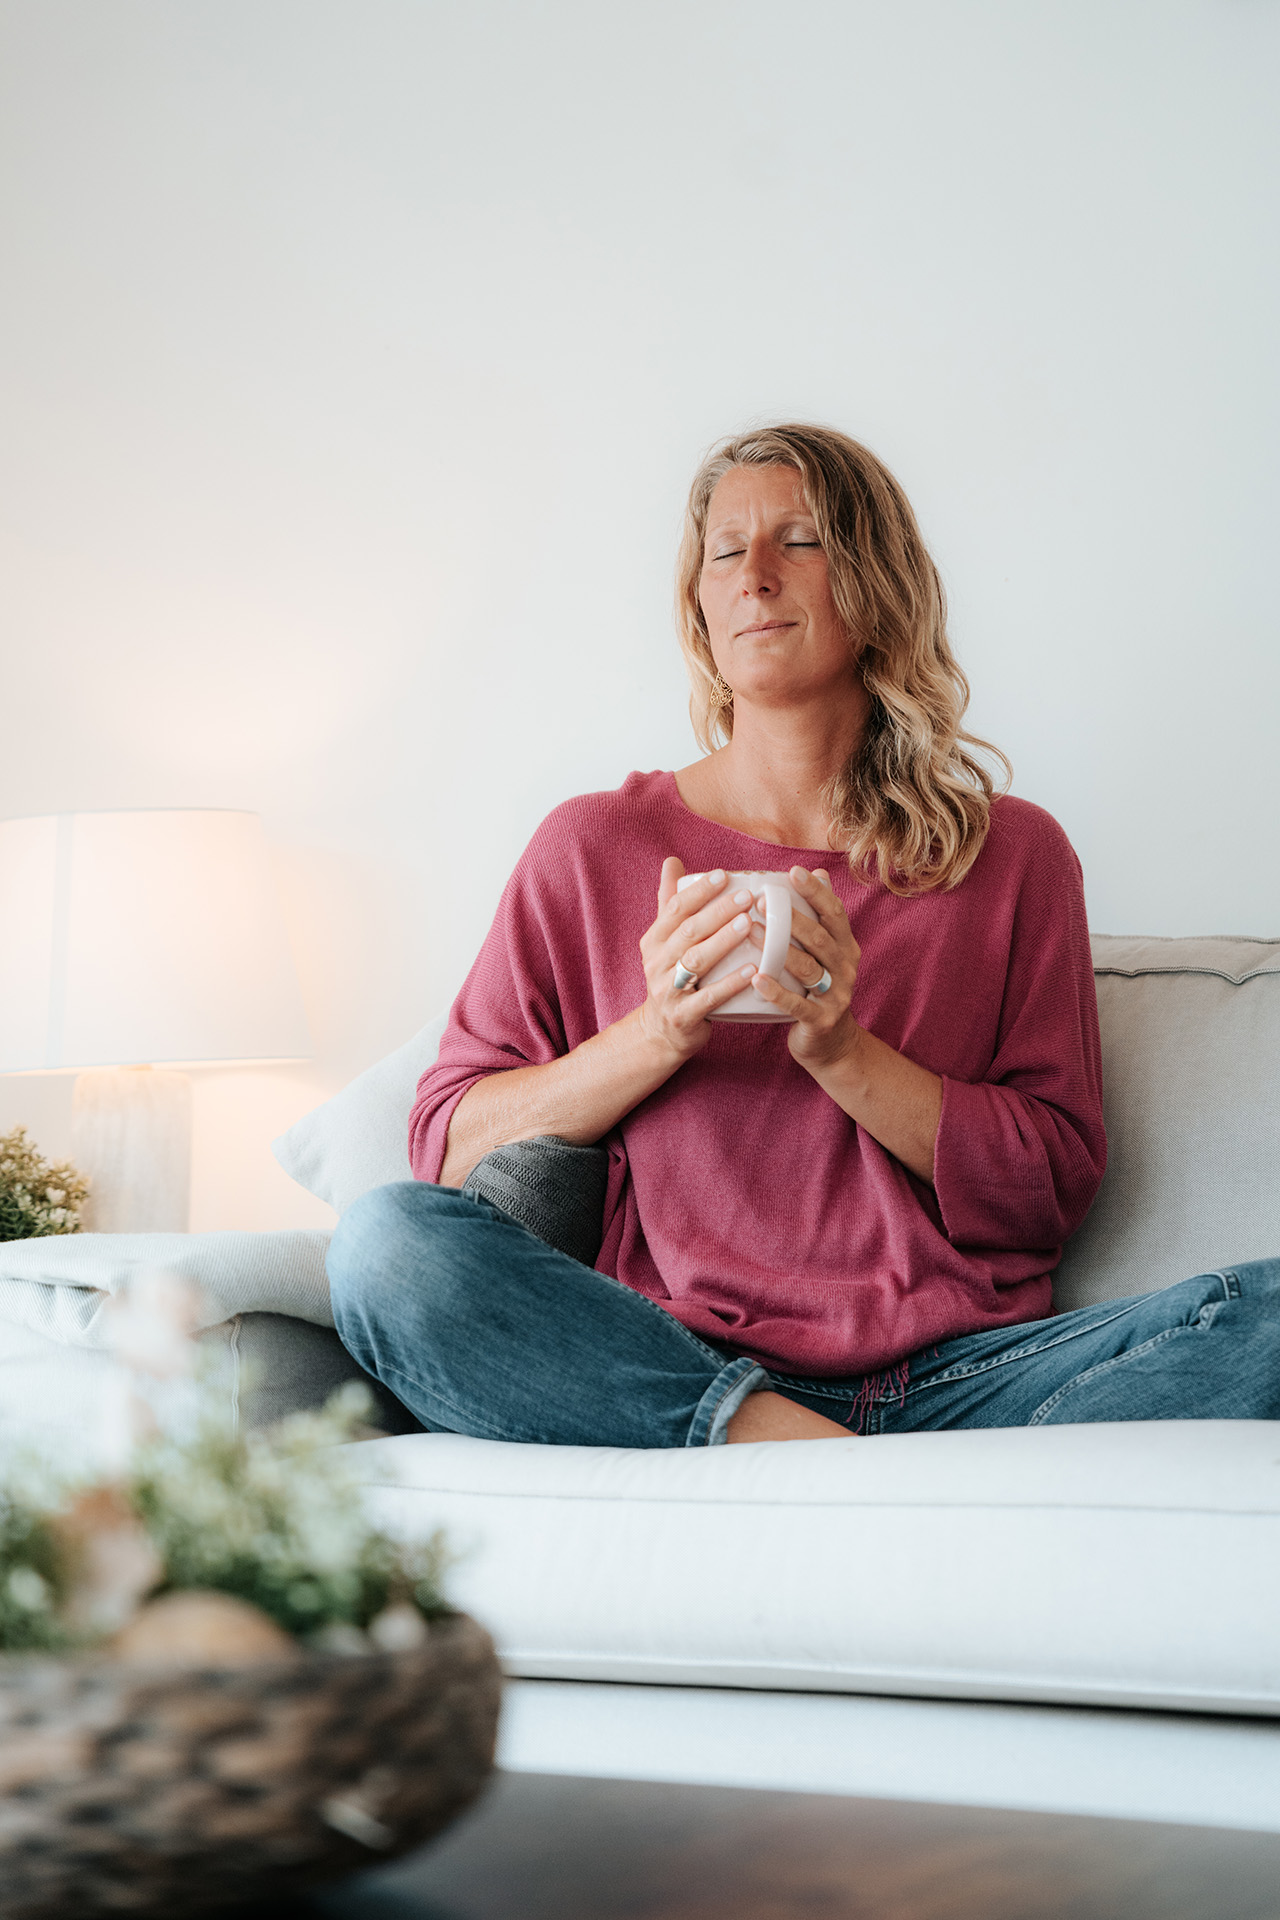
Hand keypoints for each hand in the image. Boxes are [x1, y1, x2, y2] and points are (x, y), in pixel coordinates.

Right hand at [636, 858, 764, 1060]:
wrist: (661, 1032)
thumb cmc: (673, 978)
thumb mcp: (665, 942)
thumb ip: (670, 903)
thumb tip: (672, 861)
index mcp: (654, 941)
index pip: (675, 909)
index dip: (699, 891)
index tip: (725, 875)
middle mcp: (657, 963)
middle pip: (689, 931)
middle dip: (718, 912)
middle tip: (748, 897)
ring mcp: (669, 990)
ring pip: (697, 961)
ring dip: (724, 941)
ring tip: (749, 924)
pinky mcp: (683, 1016)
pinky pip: (709, 998)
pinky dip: (730, 983)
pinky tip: (751, 970)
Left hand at [748, 867, 861, 1069]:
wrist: (830, 1044)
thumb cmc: (817, 989)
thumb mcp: (824, 953)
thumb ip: (820, 917)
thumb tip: (819, 870)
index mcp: (846, 947)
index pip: (834, 913)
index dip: (816, 892)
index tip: (793, 872)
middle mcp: (846, 968)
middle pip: (820, 938)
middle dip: (791, 917)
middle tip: (758, 901)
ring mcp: (836, 995)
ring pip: (808, 968)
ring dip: (778, 948)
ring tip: (749, 931)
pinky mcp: (821, 1020)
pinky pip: (797, 1005)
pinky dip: (776, 991)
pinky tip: (756, 978)